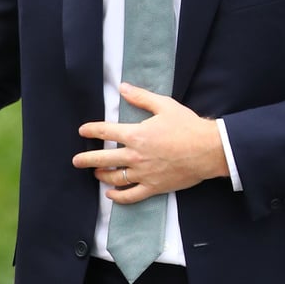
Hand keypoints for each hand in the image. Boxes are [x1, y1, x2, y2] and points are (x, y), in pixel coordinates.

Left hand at [72, 84, 227, 203]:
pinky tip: (111, 194)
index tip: (82, 131)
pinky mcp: (154, 187)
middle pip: (103, 159)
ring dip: (102, 176)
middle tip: (76, 161)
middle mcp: (136, 156)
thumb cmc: (187, 126)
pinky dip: (119, 197)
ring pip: (115, 178)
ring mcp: (144, 174)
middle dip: (87, 160)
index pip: (106, 132)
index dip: (91, 130)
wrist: (208, 150)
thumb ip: (141, 97)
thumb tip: (122, 87)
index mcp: (136, 134)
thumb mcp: (164, 105)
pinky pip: (131, 195)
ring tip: (95, 174)